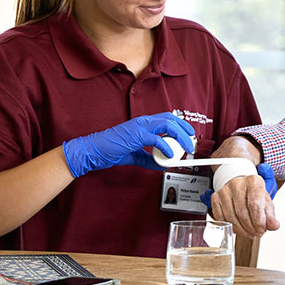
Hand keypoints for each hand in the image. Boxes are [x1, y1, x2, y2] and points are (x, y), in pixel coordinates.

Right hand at [62, 112, 194, 177]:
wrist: (92, 151)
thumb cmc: (109, 150)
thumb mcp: (134, 156)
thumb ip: (148, 160)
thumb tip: (162, 165)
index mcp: (143, 124)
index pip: (167, 119)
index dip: (181, 126)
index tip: (189, 136)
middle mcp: (143, 121)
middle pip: (171, 119)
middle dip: (185, 130)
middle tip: (192, 142)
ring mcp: (139, 127)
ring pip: (168, 125)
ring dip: (180, 137)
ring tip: (186, 148)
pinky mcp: (135, 135)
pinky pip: (156, 139)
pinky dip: (166, 147)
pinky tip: (169, 156)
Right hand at [204, 162, 279, 237]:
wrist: (241, 187)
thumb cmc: (255, 196)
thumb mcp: (266, 203)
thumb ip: (270, 216)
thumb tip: (274, 226)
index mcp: (253, 181)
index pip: (255, 205)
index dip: (259, 221)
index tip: (262, 230)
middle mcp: (237, 183)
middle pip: (242, 212)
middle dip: (250, 227)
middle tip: (256, 234)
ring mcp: (224, 190)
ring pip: (231, 217)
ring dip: (241, 230)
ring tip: (249, 233)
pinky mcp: (215, 197)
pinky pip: (221, 217)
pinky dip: (230, 227)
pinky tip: (238, 229)